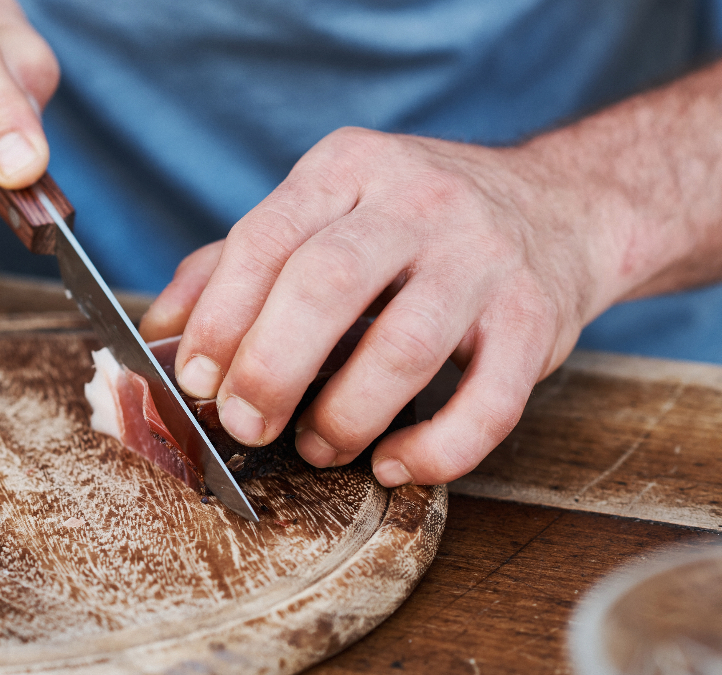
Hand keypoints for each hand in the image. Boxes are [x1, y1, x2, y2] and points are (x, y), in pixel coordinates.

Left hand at [141, 127, 623, 486]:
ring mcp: (485, 258)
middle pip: (326, 287)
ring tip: (318, 446)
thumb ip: (236, 261)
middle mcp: (419, 202)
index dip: (221, 320)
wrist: (559, 206)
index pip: (265, 241)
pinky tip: (395, 464)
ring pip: (404, 349)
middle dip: (270, 370)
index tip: (195, 380)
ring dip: (345, 416)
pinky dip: (435, 450)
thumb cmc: (412, 224)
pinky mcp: (537, 320)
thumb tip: (162, 328)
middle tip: (245, 424)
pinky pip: (488, 404)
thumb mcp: (323, 209)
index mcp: (348, 170)